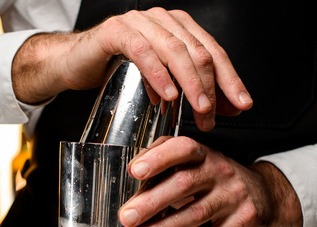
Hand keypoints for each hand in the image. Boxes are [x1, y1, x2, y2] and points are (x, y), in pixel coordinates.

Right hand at [12, 8, 252, 130]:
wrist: (74, 64)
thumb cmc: (115, 72)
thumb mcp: (160, 82)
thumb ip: (188, 89)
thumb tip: (222, 109)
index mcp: (179, 27)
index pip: (213, 52)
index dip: (231, 80)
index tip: (242, 105)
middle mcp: (163, 20)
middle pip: (199, 52)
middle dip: (211, 88)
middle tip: (212, 117)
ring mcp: (140, 22)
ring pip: (175, 51)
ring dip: (191, 84)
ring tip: (199, 109)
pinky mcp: (117, 31)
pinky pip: (143, 51)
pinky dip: (158, 75)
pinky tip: (167, 96)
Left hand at [117, 137, 302, 226]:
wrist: (266, 195)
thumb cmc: (218, 179)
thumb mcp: (197, 164)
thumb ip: (165, 165)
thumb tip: (131, 176)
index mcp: (204, 154)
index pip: (183, 148)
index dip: (159, 158)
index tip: (135, 171)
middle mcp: (219, 172)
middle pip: (184, 184)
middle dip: (152, 202)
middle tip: (127, 216)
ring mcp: (233, 197)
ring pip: (195, 214)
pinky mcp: (242, 222)